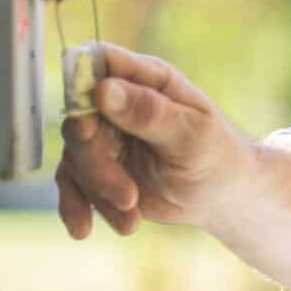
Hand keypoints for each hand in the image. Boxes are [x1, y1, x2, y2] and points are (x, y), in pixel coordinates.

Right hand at [53, 43, 258, 239]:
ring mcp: (105, 135)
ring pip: (76, 157)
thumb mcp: (191, 134)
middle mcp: (119, 102)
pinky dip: (77, 206)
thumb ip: (149, 113)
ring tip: (131, 221)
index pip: (100, 61)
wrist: (219, 195)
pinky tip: (84, 229)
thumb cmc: (215, 154)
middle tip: (129, 196)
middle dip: (97, 164)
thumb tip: (104, 91)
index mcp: (147, 79)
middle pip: (80, 120)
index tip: (88, 126)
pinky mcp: (97, 166)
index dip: (82, 85)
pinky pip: (72, 182)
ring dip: (99, 193)